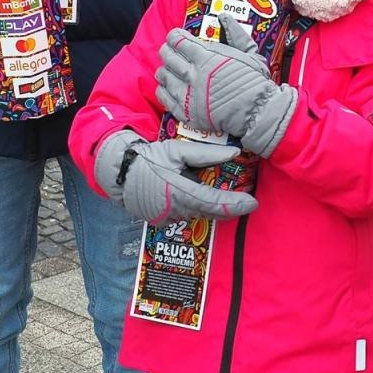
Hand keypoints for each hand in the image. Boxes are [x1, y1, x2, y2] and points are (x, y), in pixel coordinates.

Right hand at [93, 130, 256, 224]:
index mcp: (180, 191)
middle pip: (210, 212)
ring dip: (211, 208)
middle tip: (244, 201)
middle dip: (228, 208)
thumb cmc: (149, 158)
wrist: (120, 173)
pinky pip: (185, 216)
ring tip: (223, 198)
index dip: (235, 205)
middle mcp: (176, 209)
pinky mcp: (161, 221)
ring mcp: (168, 218)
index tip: (252, 203)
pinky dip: (195, 209)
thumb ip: (206, 154)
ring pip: (198, 215)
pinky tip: (197, 199)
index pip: (215, 202)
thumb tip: (235, 152)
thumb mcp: (177, 151)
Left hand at [154, 14, 297, 157]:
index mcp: (206, 57)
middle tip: (168, 50)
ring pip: (164, 76)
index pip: (179, 41)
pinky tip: (166, 87)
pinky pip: (165, 99)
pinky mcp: (187, 112)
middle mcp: (193, 74)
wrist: (257, 112)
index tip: (175, 35)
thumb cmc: (255, 83)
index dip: (174, 36)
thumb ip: (235, 35)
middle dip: (166, 50)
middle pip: (169, 57)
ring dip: (164, 70)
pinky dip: (162, 91)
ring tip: (167, 68)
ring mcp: (188, 95)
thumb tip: (225, 18)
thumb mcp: (249, 54)